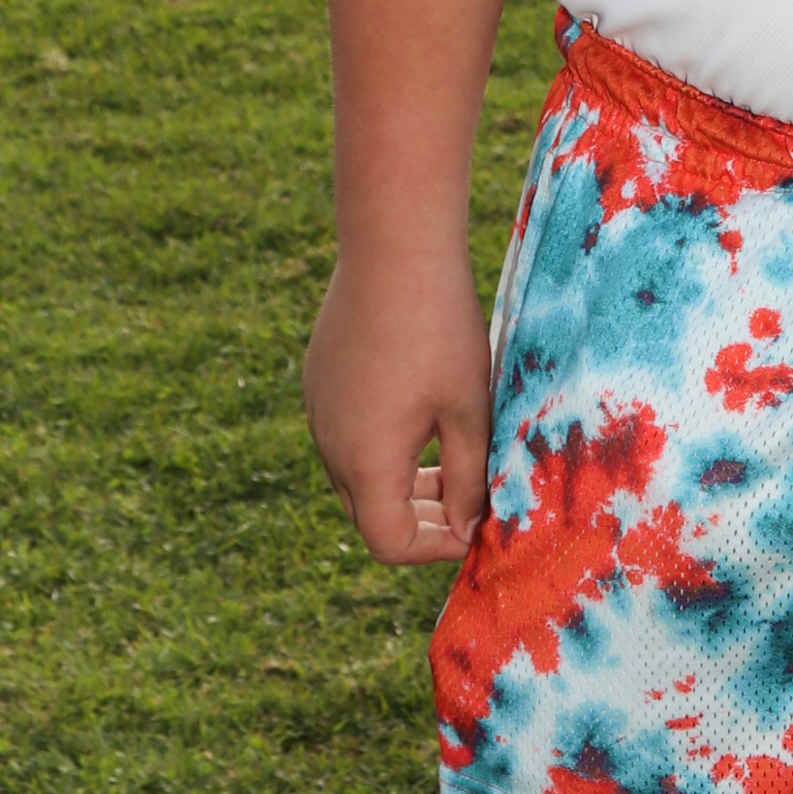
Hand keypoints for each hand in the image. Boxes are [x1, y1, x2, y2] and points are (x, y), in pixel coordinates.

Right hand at [305, 250, 491, 564]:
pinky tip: (417, 411)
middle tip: (465, 498)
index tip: (475, 524)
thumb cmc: (439, 327)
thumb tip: (470, 525)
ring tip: (447, 457)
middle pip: (367, 515)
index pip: (390, 543)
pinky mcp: (318, 381)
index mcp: (365, 462)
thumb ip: (470, 475)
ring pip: (354, 475)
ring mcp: (317, 411)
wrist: (393, 248)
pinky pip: (343, 435)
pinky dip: (377, 445)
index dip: (436, 545)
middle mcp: (329, 445)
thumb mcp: (467, 407)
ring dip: (397, 481)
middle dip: (418, 518)